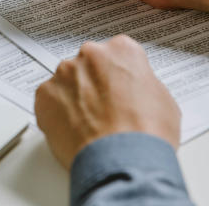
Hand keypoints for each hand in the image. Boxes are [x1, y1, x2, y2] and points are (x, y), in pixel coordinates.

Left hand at [35, 35, 180, 168]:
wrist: (123, 159)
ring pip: (67, 82)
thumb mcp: (163, 100)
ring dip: (74, 98)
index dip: (118, 76)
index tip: (119, 90)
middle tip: (104, 111)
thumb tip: (134, 92)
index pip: (117, 54)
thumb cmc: (146, 133)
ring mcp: (64, 73)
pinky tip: (73, 131)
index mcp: (121, 50)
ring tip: (89, 126)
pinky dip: (57, 114)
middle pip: (89, 65)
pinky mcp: (44, 94)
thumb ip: (142, 84)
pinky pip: (49, 101)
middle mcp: (90, 54)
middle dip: (94, 85)